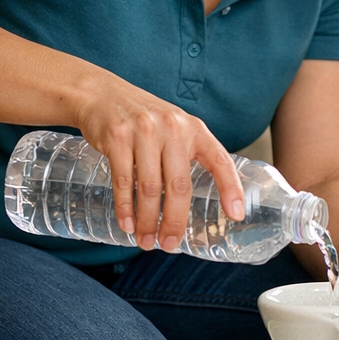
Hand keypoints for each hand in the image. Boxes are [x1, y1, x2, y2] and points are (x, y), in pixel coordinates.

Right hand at [75, 77, 244, 250]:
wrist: (103, 95)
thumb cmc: (144, 119)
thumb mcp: (174, 128)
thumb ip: (187, 155)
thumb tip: (199, 199)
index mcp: (194, 128)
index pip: (219, 161)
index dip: (230, 188)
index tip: (235, 215)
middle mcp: (173, 128)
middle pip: (179, 185)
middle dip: (175, 220)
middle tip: (170, 244)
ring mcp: (144, 131)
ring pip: (150, 187)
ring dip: (148, 220)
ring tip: (146, 240)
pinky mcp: (117, 137)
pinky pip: (124, 181)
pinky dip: (126, 208)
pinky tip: (128, 224)